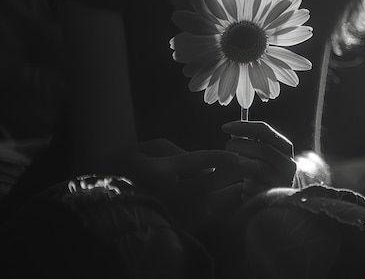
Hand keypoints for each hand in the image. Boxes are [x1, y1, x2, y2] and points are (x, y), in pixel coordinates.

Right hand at [111, 139, 242, 229]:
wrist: (106, 190)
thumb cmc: (132, 161)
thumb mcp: (155, 148)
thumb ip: (183, 154)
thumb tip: (209, 167)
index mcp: (159, 171)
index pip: (193, 163)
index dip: (217, 158)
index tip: (236, 156)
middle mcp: (164, 192)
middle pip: (208, 184)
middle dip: (234, 175)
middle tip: (254, 166)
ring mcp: (169, 209)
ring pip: (210, 204)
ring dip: (232, 194)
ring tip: (252, 184)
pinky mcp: (173, 221)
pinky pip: (204, 218)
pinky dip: (223, 210)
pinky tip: (237, 201)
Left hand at [223, 121, 296, 199]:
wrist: (281, 200)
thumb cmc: (265, 172)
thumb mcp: (261, 154)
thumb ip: (250, 141)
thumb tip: (231, 129)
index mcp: (285, 148)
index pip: (264, 131)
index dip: (243, 127)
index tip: (224, 127)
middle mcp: (288, 164)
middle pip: (262, 149)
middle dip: (240, 145)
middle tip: (227, 146)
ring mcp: (282, 181)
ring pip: (256, 168)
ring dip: (240, 165)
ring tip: (232, 166)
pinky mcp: (274, 197)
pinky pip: (253, 187)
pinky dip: (244, 185)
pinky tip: (243, 187)